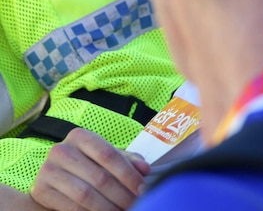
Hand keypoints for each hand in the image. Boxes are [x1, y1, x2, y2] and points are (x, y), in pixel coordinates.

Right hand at [30, 128, 148, 210]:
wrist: (56, 177)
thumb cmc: (89, 164)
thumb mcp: (108, 158)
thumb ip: (128, 161)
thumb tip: (145, 170)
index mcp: (80, 136)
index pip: (109, 155)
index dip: (128, 174)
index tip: (143, 188)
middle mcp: (61, 150)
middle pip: (99, 177)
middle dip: (122, 194)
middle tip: (135, 204)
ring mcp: (47, 170)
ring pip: (86, 195)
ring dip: (108, 207)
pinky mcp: (39, 191)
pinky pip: (71, 207)